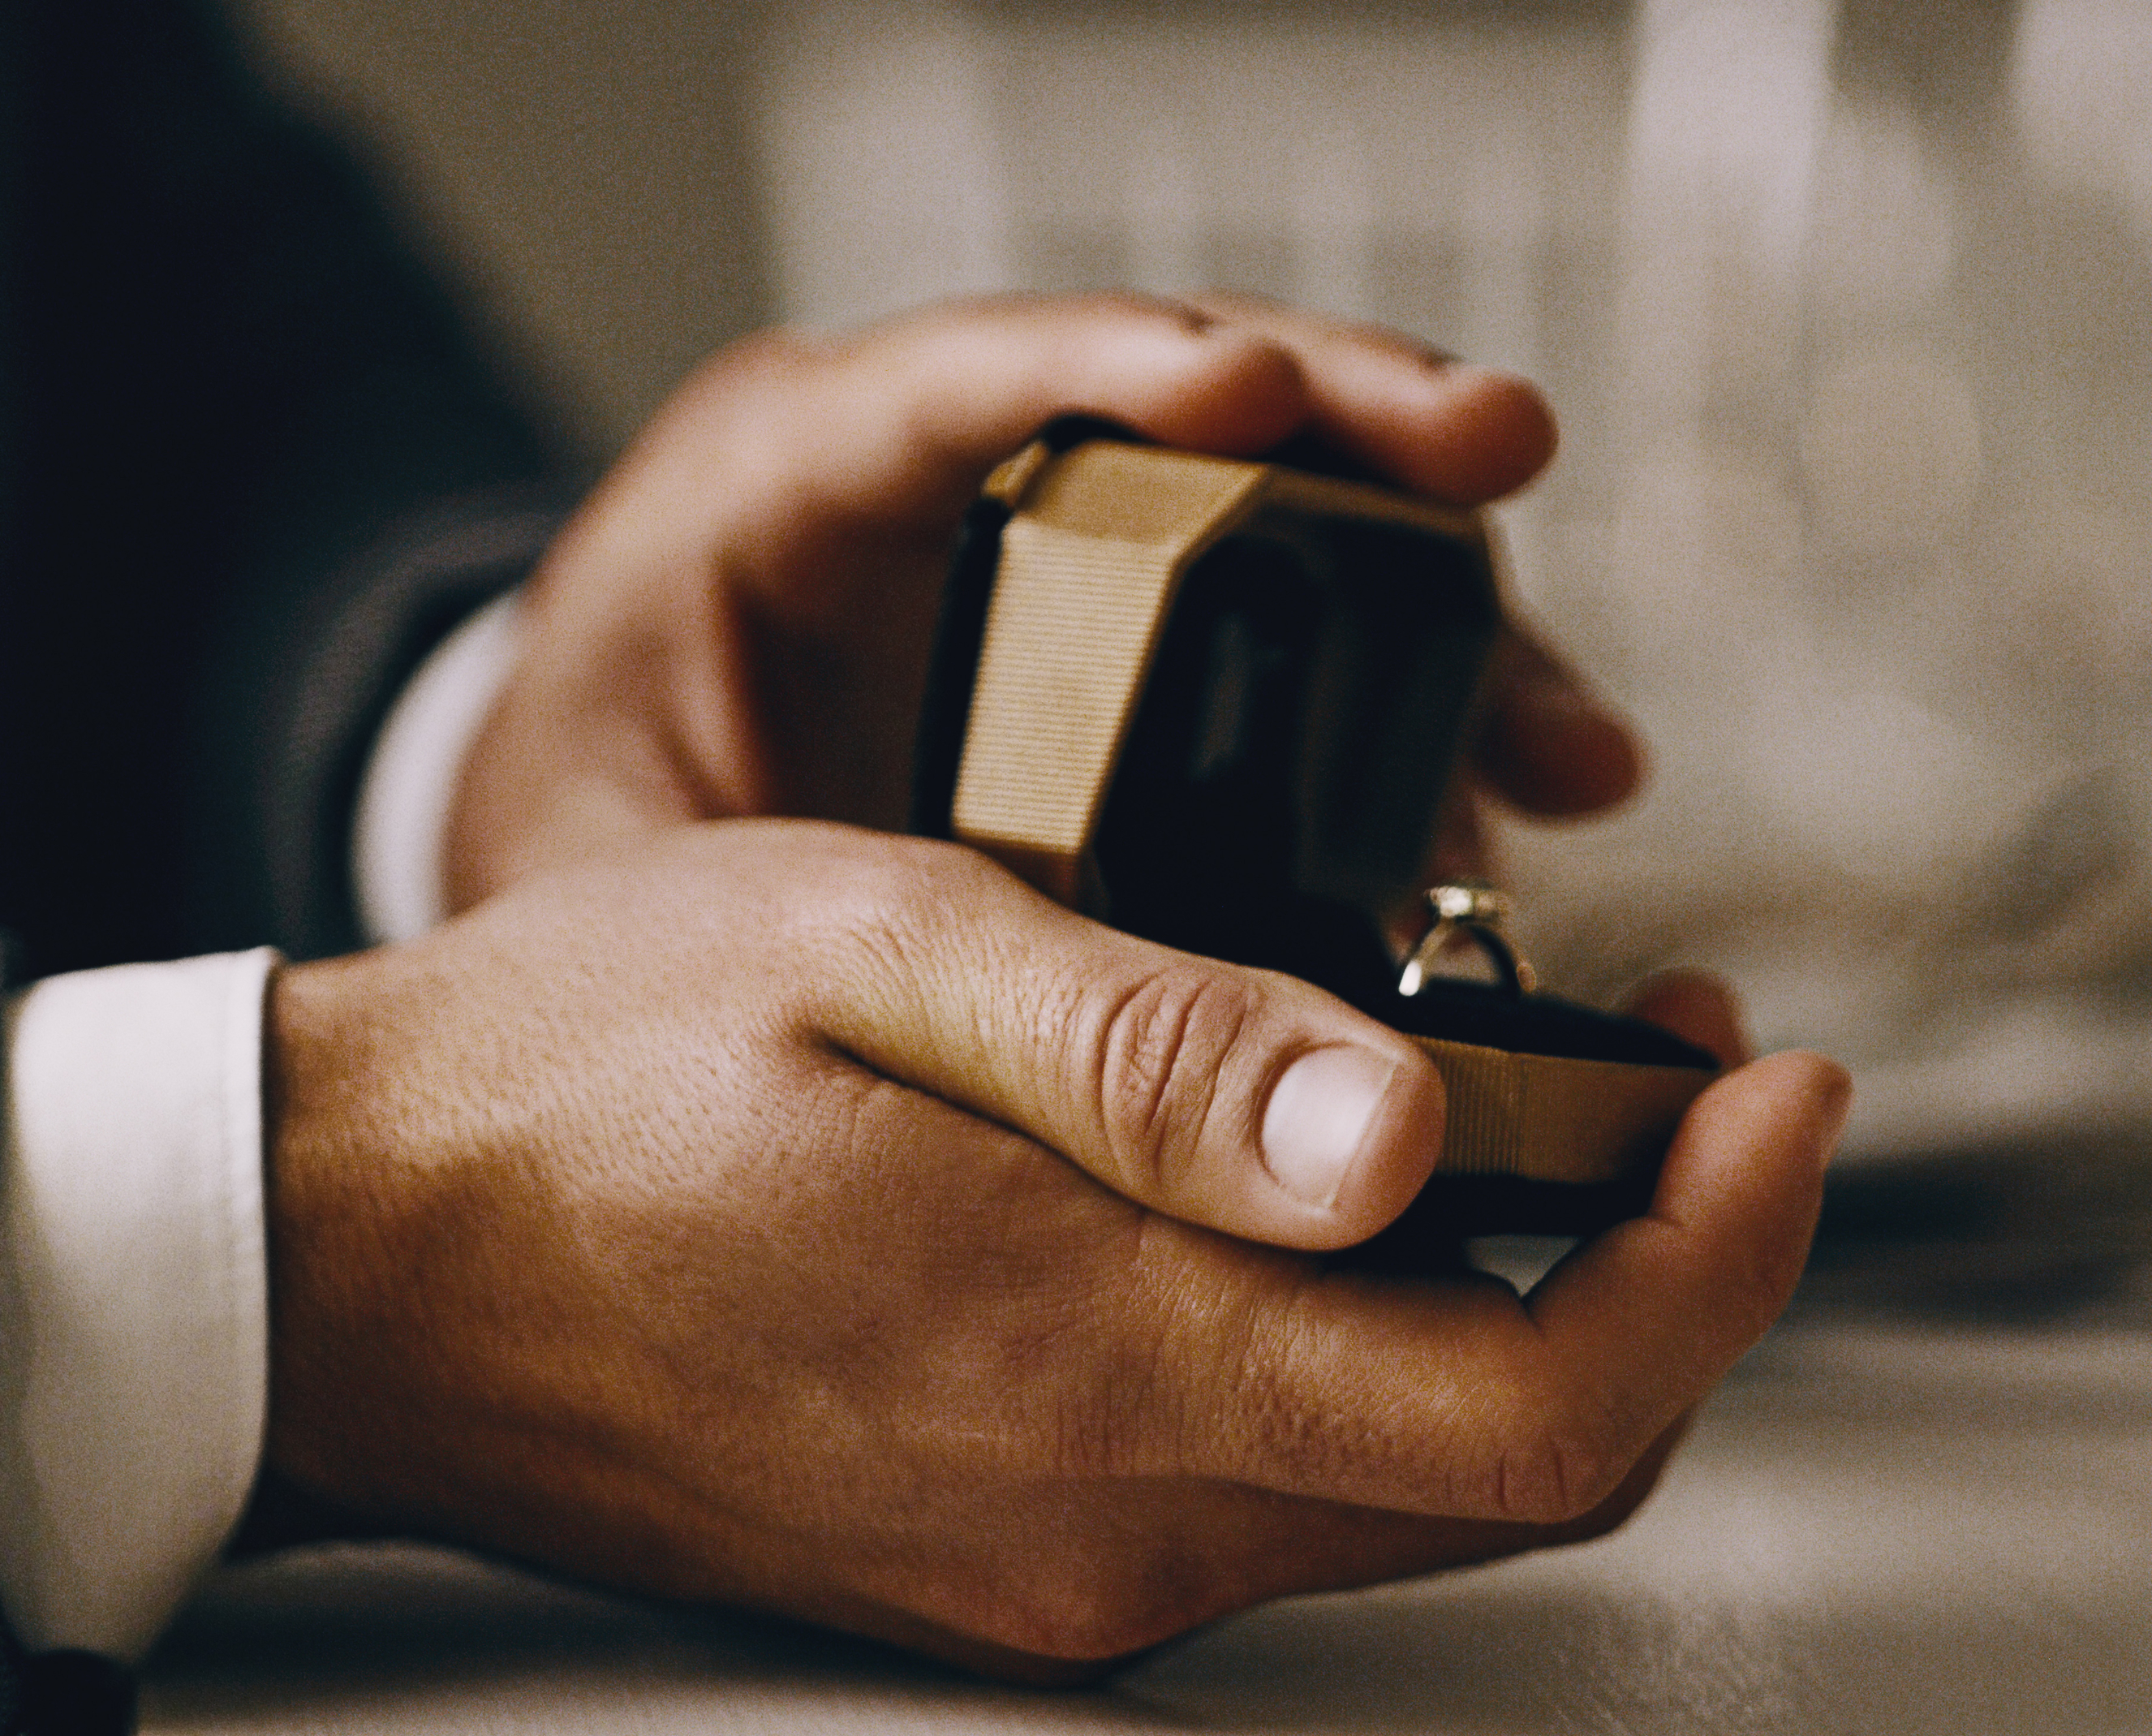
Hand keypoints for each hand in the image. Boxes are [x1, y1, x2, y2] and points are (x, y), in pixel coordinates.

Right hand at [263, 824, 1845, 1676]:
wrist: (361, 1258)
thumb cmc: (586, 1070)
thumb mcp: (882, 957)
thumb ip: (1164, 1051)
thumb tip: (1414, 1131)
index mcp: (1091, 1358)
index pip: (1546, 1406)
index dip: (1725, 1255)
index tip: (1774, 1082)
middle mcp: (1102, 1525)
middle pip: (1526, 1477)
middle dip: (1670, 1277)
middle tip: (1692, 1077)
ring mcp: (1053, 1576)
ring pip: (1415, 1495)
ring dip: (1535, 1315)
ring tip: (1544, 1108)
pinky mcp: (1004, 1571)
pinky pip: (1280, 1502)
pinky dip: (1385, 1365)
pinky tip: (1351, 1212)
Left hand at [445, 292, 1640, 910]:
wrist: (594, 867)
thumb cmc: (583, 831)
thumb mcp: (596, 853)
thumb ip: (709, 873)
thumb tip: (907, 957)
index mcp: (798, 471)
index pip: (973, 372)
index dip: (1120, 361)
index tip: (1255, 385)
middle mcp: (967, 480)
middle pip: (1195, 404)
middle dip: (1366, 430)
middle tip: (1502, 456)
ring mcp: (1081, 564)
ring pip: (1296, 524)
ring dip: (1443, 615)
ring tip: (1568, 744)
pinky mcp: (1153, 661)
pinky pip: (1314, 656)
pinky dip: (1420, 722)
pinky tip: (1523, 798)